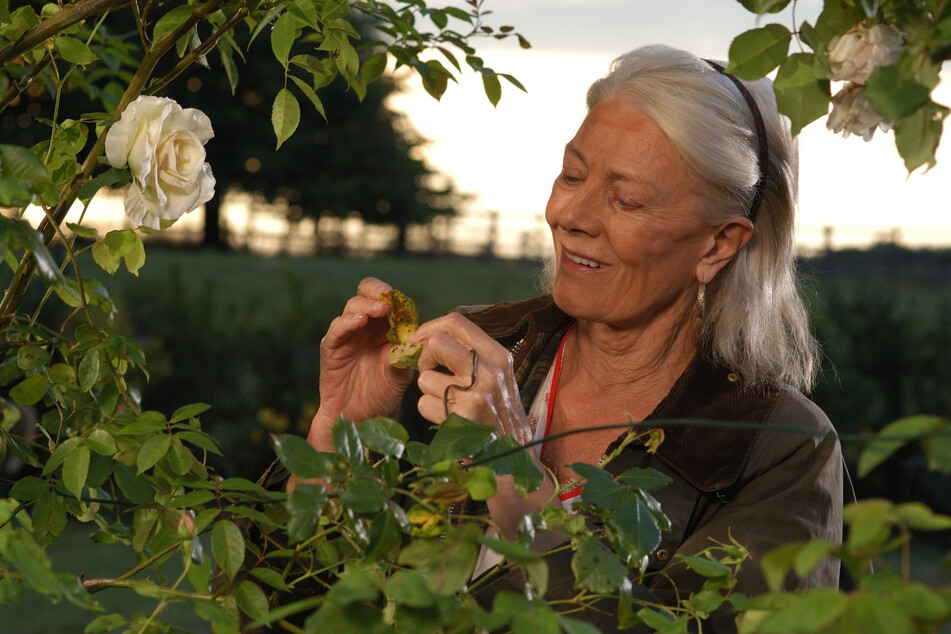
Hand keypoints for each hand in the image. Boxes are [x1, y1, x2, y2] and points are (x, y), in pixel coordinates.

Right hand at [309, 277, 412, 448]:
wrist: (363, 416)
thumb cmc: (384, 391)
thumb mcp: (401, 371)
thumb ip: (406, 352)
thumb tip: (420, 335)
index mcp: (385, 326)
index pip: (387, 299)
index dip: (394, 296)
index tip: (403, 301)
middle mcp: (365, 326)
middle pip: (366, 294)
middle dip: (377, 292)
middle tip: (388, 299)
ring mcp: (348, 335)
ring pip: (352, 307)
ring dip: (366, 306)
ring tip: (379, 310)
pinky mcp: (332, 348)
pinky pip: (337, 330)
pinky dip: (347, 322)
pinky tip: (359, 322)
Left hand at [412, 312, 530, 443]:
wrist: (513, 459)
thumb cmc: (500, 417)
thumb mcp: (498, 379)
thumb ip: (472, 357)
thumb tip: (431, 338)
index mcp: (498, 356)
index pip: (456, 322)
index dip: (429, 328)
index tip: (418, 342)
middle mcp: (490, 371)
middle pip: (436, 342)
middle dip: (424, 358)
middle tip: (429, 373)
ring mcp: (477, 394)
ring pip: (425, 378)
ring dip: (428, 393)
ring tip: (448, 405)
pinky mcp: (463, 417)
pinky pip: (424, 404)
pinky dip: (429, 413)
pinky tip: (448, 420)